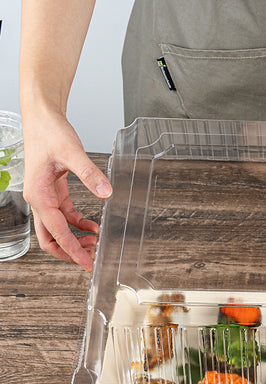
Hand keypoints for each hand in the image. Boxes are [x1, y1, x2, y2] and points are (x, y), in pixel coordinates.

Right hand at [22, 109, 111, 272]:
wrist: (42, 117)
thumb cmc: (50, 132)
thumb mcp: (72, 152)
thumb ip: (90, 174)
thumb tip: (106, 193)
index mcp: (39, 195)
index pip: (56, 232)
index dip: (72, 250)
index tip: (87, 263)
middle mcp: (39, 200)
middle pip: (50, 238)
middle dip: (70, 252)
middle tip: (91, 259)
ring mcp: (46, 197)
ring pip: (57, 229)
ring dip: (75, 240)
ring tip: (96, 243)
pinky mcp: (54, 192)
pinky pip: (65, 217)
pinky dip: (78, 225)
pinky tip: (94, 227)